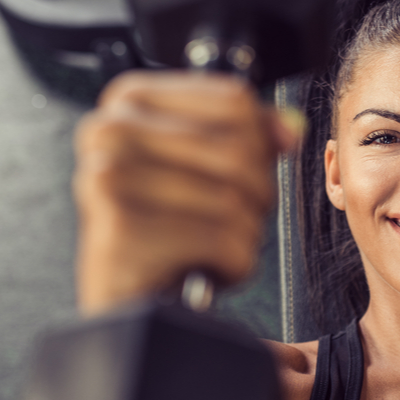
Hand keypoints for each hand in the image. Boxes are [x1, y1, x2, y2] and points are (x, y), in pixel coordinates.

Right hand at [72, 70, 302, 315]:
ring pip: (234, 198)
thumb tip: (290, 129)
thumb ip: (247, 136)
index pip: (235, 101)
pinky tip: (201, 269)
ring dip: (241, 236)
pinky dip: (233, 265)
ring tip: (206, 248)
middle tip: (223, 222)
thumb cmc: (162, 232)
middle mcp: (110, 130)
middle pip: (239, 150)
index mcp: (130, 100)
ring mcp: (110, 176)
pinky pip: (224, 240)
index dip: (259, 145)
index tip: (240, 175)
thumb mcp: (202, 169)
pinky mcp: (121, 227)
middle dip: (253, 198)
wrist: (126, 299)